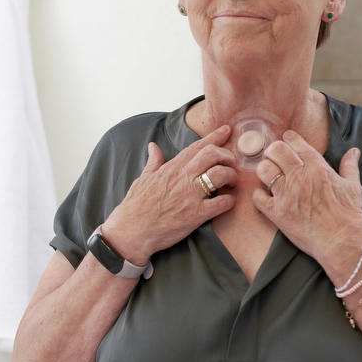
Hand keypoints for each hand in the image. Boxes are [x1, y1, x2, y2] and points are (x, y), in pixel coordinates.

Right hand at [104, 125, 236, 263]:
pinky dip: (229, 201)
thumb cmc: (134, 207)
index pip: (196, 146)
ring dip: (231, 176)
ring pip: (220, 174)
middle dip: (227, 156)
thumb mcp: (143, 179)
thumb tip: (153, 146)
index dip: (214, 136)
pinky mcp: (196, 215)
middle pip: (212, 154)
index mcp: (171, 168)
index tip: (226, 130)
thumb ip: (153, 162)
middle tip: (231, 164)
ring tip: (231, 183)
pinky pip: (221, 203)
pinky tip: (228, 202)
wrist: (130, 231)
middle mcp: (182, 178)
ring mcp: (190, 196)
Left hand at [252, 130, 361, 273]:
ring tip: (269, 175)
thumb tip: (354, 151)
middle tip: (274, 157)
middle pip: (276, 151)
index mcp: (318, 168)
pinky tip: (265, 197)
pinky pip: (257, 197)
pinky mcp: (277, 213)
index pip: (296, 143)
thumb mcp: (353, 187)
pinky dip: (259, 195)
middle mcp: (299, 177)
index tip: (286, 139)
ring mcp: (286, 195)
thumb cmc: (351, 216)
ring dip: (264, 170)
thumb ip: (350, 166)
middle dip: (273, 151)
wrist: (344, 243)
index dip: (289, 138)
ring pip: (263, 170)